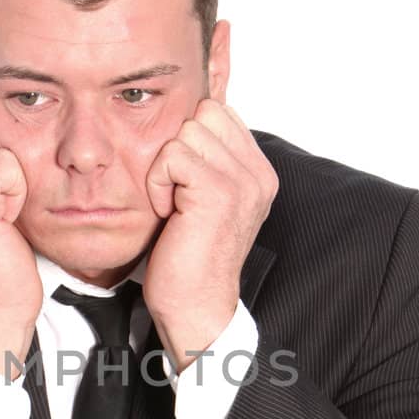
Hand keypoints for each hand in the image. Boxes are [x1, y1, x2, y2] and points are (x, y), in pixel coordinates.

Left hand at [143, 100, 277, 372]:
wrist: (195, 307)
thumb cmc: (190, 258)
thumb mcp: (206, 201)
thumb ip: (210, 161)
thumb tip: (188, 117)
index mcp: (260, 173)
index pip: (220, 111)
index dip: (190, 139)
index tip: (186, 184)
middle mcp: (259, 174)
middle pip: (204, 113)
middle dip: (179, 148)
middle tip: (179, 194)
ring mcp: (242, 181)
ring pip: (186, 131)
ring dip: (166, 167)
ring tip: (175, 205)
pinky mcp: (217, 191)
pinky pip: (172, 155)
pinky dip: (158, 183)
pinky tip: (169, 214)